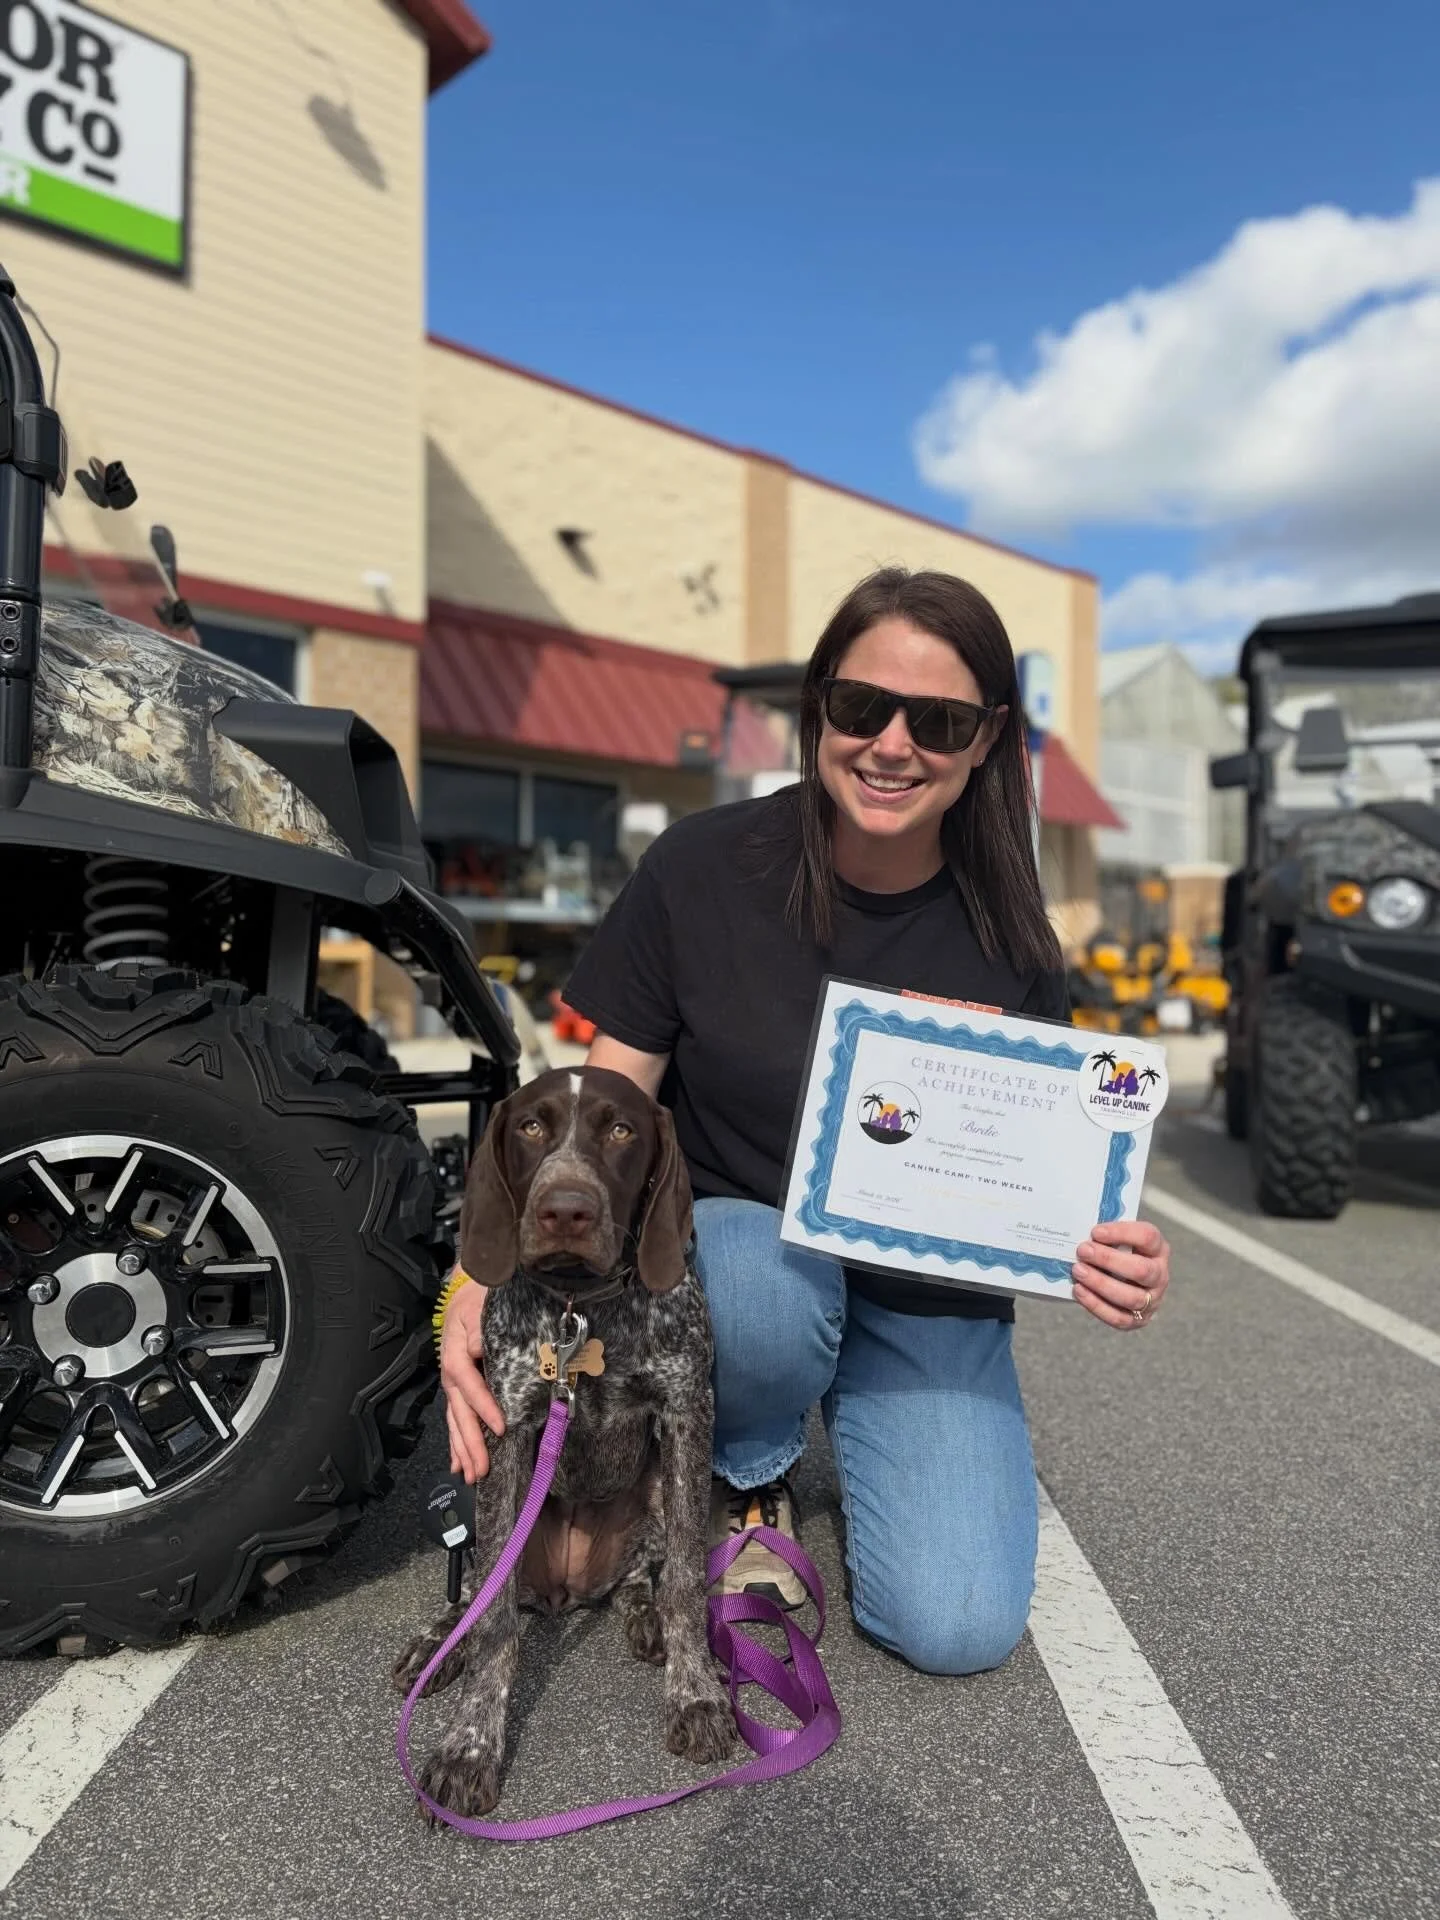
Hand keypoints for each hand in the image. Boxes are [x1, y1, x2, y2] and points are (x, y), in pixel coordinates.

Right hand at [439, 1276, 505, 1480]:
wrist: (469, 1288)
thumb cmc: (478, 1297)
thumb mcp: (478, 1306)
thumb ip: (477, 1330)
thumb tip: (475, 1349)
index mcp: (456, 1354)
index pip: (470, 1385)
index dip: (484, 1407)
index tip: (501, 1427)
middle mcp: (451, 1372)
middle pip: (460, 1412)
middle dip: (470, 1443)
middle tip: (481, 1470)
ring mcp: (453, 1382)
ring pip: (456, 1421)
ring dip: (462, 1449)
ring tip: (469, 1475)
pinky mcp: (459, 1387)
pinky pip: (456, 1417)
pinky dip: (457, 1441)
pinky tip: (458, 1462)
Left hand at [1072, 1219, 1169, 1331]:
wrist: (1125, 1281)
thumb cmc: (1118, 1254)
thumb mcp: (1119, 1240)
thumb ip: (1107, 1236)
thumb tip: (1080, 1233)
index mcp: (1158, 1249)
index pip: (1147, 1237)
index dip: (1121, 1233)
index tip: (1095, 1232)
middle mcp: (1160, 1275)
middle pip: (1141, 1270)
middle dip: (1108, 1260)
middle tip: (1083, 1251)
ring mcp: (1152, 1300)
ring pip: (1130, 1297)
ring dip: (1100, 1284)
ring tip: (1078, 1271)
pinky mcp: (1139, 1320)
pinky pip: (1119, 1317)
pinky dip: (1096, 1305)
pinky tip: (1079, 1290)